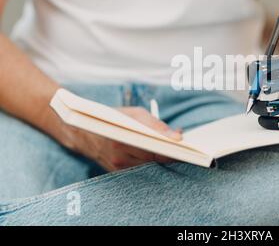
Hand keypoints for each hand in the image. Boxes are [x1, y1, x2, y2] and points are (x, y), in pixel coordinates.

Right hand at [63, 107, 181, 170]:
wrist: (85, 132)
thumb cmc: (113, 117)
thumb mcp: (134, 113)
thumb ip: (156, 124)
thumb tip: (177, 135)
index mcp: (121, 140)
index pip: (153, 150)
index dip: (171, 150)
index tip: (184, 146)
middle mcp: (118, 157)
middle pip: (153, 160)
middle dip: (169, 153)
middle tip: (184, 147)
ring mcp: (117, 167)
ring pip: (148, 166)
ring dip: (161, 158)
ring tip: (174, 149)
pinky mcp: (118, 173)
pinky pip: (140, 169)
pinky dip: (150, 162)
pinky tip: (159, 154)